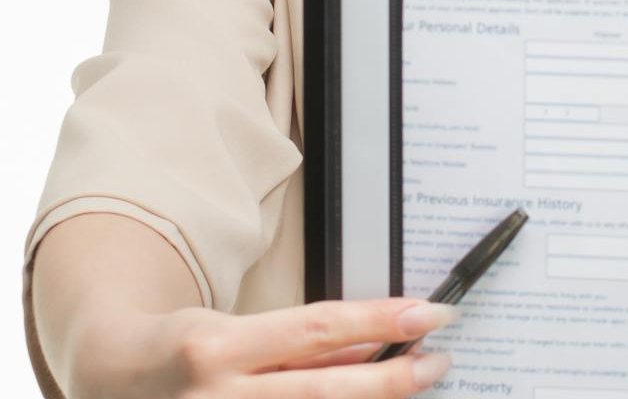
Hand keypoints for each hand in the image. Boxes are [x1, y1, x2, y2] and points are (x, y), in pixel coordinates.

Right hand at [64, 299, 456, 398]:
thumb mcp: (238, 331)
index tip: (433, 314)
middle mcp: (214, 396)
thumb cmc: (182, 351)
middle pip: (327, 391)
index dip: (383, 321)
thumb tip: (380, 349)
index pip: (319, 328)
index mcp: (215, 348)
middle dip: (394, 379)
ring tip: (411, 384)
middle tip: (440, 362)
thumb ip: (305, 345)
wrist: (109, 380)